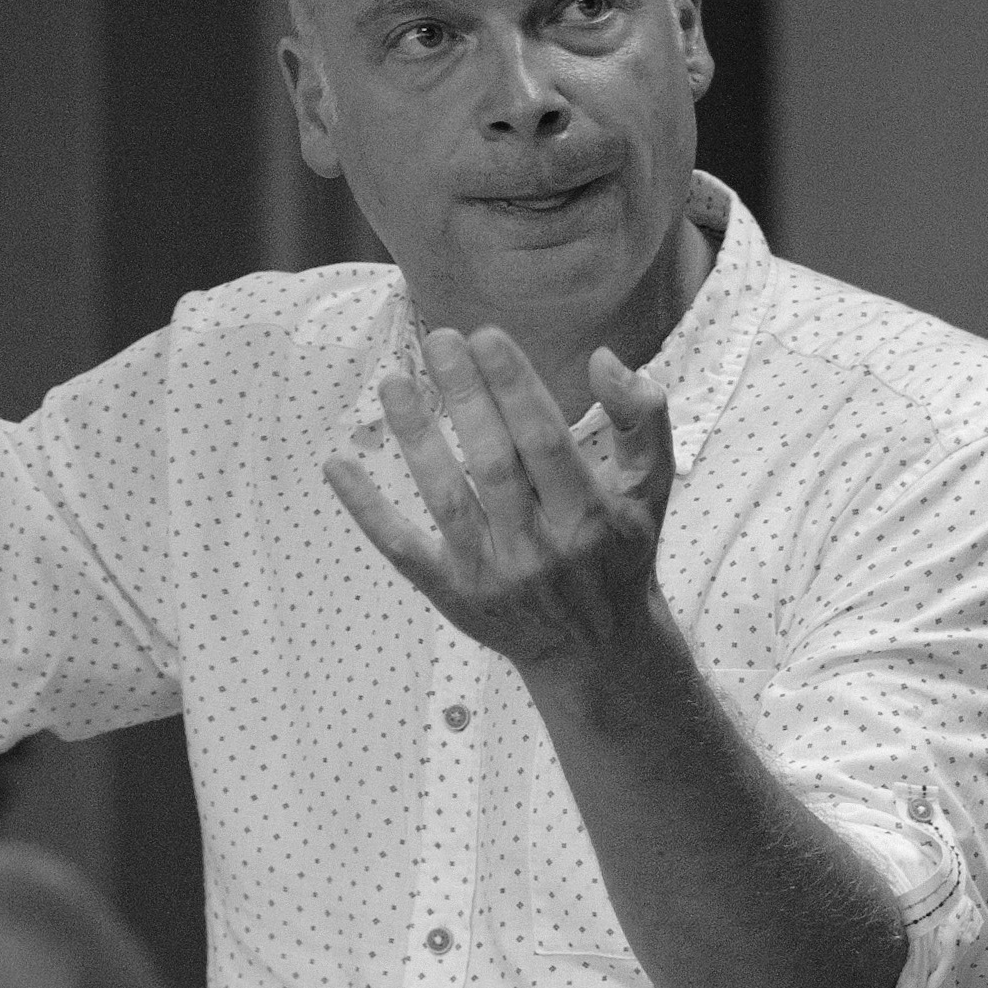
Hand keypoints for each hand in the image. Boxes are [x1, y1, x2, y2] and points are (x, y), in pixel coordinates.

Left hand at [323, 326, 673, 673]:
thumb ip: (643, 417)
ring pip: (445, 496)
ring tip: (394, 381)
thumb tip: (601, 357)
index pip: (544, 439)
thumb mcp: (651, 488)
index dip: (514, 386)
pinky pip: (402, 549)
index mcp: (589, 515)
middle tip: (439, 338)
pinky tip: (337, 465)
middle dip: (465, 397)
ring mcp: (491, 574)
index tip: (487, 336)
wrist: (598, 651)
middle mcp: (539, 548)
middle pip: (492, 461)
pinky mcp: (452, 595)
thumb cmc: (620, 552)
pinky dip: (367, 509)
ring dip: (416, 437)